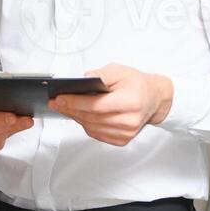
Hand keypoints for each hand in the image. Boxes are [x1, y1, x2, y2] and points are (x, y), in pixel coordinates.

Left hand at [48, 63, 172, 146]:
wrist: (154, 99)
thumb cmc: (137, 84)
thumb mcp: (119, 70)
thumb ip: (100, 75)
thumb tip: (81, 81)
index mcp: (131, 102)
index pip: (97, 105)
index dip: (75, 102)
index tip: (59, 98)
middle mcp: (130, 120)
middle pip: (92, 118)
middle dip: (70, 109)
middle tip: (55, 102)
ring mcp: (127, 133)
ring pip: (92, 127)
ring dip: (76, 117)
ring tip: (64, 107)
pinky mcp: (123, 139)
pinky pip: (97, 134)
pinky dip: (86, 124)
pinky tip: (78, 115)